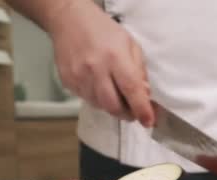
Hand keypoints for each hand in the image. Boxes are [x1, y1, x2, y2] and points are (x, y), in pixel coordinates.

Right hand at [46, 1, 153, 125]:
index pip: (131, 90)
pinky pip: (86, 99)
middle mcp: (95, 69)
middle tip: (134, 112)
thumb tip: (146, 95)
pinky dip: (98, 100)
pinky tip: (101, 87)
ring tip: (117, 95)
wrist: (69, 20)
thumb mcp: (131, 45)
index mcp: (115, 58)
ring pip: (100, 106)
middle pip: (113, 106)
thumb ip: (140, 71)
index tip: (149, 122)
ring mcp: (79, 76)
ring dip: (112, 107)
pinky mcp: (68, 81)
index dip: (141, 109)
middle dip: (127, 114)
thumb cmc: (104, 31)